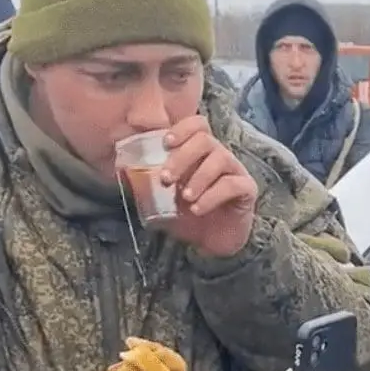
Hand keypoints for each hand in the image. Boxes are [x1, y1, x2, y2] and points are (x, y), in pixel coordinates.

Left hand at [161, 115, 256, 257]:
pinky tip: (198, 210)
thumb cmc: (188, 218)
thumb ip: (147, 184)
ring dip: (198, 178)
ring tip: (184, 198)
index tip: (166, 144)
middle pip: (205, 139)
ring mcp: (235, 171)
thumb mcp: (162, 200)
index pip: (197, 125)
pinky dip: (211, 196)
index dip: (182, 129)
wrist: (211, 246)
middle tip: (166, 180)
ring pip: (220, 158)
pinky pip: (231, 184)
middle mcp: (220, 156)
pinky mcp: (247, 190)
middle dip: (182, 158)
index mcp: (201, 153)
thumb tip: (122, 172)